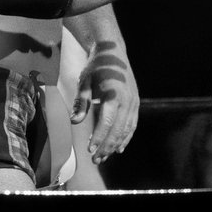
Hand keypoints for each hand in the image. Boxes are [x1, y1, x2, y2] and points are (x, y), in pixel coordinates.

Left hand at [72, 39, 138, 163]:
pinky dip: (126, 137)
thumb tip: (75, 121)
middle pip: (118, 130)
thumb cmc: (96, 66)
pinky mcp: (136, 102)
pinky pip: (132, 124)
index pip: (106, 123)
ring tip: (103, 157)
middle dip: (106, 146)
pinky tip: (119, 148)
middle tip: (95, 160)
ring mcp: (134, 102)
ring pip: (127, 130)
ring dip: (115, 145)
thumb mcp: (84, 80)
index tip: (90, 150)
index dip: (99, 138)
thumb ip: (81, 101)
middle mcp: (127, 100)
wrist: (114, 51)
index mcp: (114, 95)